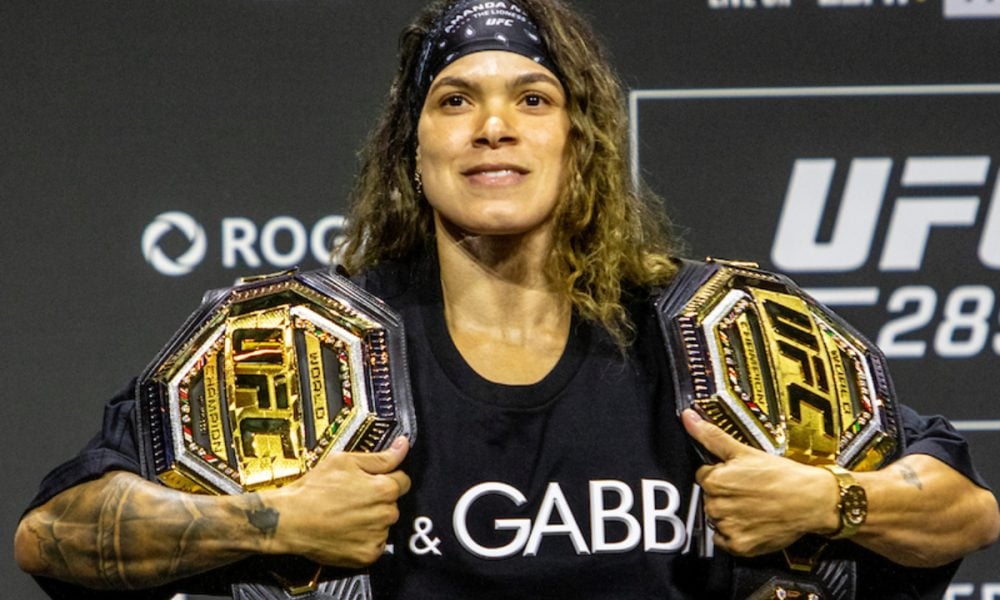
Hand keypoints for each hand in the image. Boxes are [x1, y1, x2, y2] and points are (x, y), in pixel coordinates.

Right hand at [263, 436, 411, 566]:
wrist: (289, 520)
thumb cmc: (313, 490)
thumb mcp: (345, 461)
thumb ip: (380, 456)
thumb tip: (402, 446)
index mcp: (384, 489)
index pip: (403, 481)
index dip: (387, 478)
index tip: (371, 481)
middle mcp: (385, 514)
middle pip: (393, 503)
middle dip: (378, 499)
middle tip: (352, 498)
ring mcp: (376, 537)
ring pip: (384, 524)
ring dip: (372, 520)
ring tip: (346, 514)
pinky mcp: (367, 555)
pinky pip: (375, 544)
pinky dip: (364, 538)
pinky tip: (346, 529)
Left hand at [681, 410, 838, 556]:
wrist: (812, 500)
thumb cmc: (782, 475)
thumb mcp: (745, 451)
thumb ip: (711, 436)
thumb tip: (688, 418)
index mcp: (714, 481)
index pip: (704, 476)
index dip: (722, 474)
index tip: (739, 476)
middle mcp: (716, 507)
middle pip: (709, 498)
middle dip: (725, 493)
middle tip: (750, 490)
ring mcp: (728, 528)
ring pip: (717, 518)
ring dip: (729, 513)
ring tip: (753, 505)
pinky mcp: (739, 546)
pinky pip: (724, 540)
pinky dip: (734, 533)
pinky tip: (752, 522)